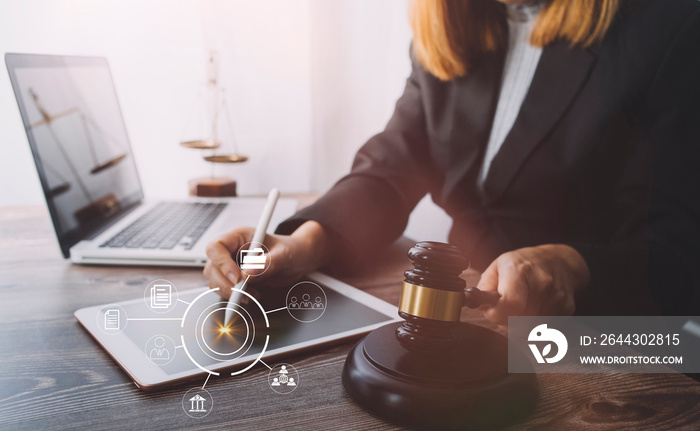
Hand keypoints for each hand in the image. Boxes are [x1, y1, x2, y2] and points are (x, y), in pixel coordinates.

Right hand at [203, 220, 330, 298]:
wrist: (298, 260)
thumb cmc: (292, 250)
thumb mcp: (284, 255)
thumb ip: (267, 264)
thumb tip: (247, 274)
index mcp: (240, 236)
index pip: (217, 247)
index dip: (222, 263)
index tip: (238, 279)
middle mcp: (231, 249)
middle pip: (212, 267)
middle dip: (225, 284)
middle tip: (244, 294)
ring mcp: (230, 264)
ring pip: (214, 280)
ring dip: (230, 292)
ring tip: (253, 295)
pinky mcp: (234, 278)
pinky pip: (224, 289)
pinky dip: (234, 297)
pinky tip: (252, 296)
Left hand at [475, 244, 589, 324]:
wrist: (559, 261)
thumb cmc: (522, 264)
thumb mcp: (498, 266)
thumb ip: (485, 286)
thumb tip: (476, 304)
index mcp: (519, 270)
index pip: (510, 304)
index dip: (497, 314)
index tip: (492, 310)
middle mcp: (541, 284)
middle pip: (518, 322)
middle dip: (505, 321)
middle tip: (504, 309)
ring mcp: (556, 298)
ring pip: (530, 329)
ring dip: (519, 326)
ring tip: (520, 308)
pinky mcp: (567, 309)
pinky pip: (544, 329)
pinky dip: (534, 326)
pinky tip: (534, 309)